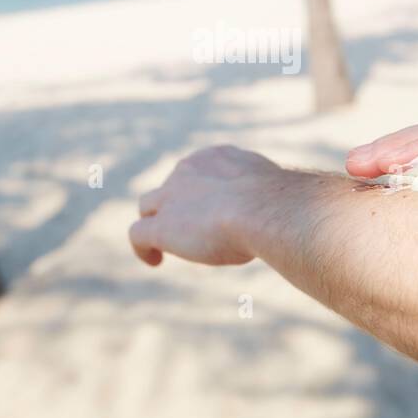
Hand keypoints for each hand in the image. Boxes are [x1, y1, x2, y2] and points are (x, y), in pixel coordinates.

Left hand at [129, 145, 281, 266]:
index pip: (199, 171)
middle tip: (195, 230)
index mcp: (217, 157)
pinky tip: (155, 260)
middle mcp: (188, 170)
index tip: (214, 210)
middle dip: (179, 205)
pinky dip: (143, 248)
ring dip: (156, 222)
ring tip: (165, 245)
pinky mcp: (161, 226)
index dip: (203, 192)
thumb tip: (278, 213)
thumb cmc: (279, 205)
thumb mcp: (274, 193)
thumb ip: (267, 198)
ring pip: (148, 206)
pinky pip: (138, 234)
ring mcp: (170, 197)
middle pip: (172, 187)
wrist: (263, 209)